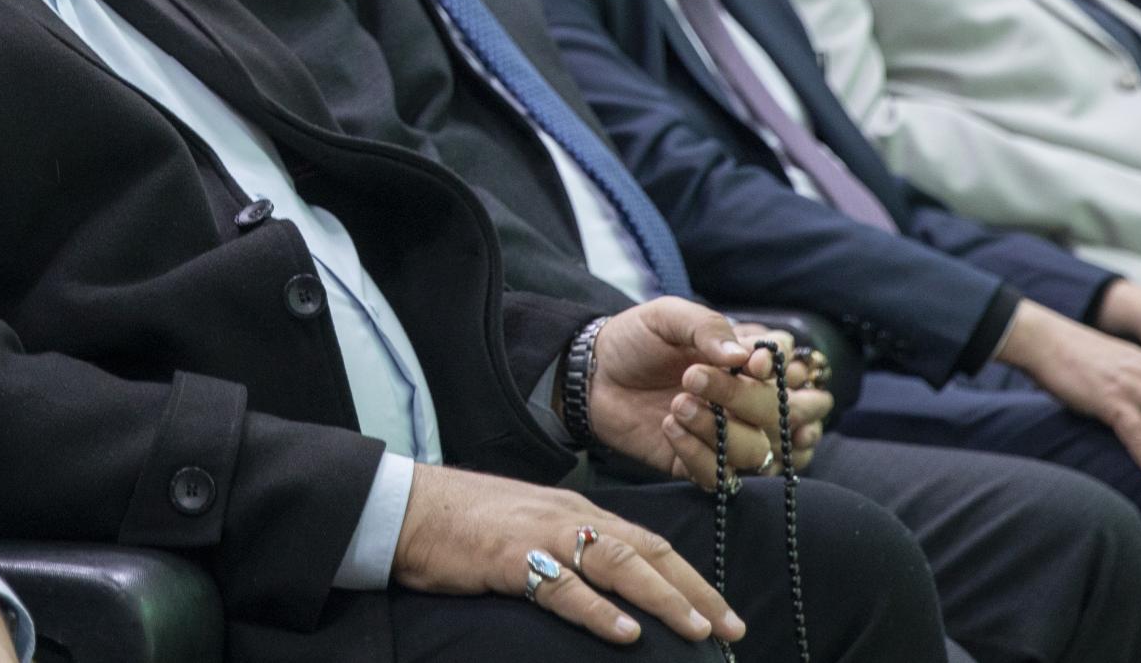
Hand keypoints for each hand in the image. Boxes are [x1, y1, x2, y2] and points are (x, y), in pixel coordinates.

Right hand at [393, 466, 743, 647]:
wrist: (409, 507)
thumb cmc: (466, 524)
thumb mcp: (530, 528)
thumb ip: (570, 550)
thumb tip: (611, 589)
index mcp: (576, 510)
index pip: (647, 542)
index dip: (690, 576)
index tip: (723, 610)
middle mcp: (569, 517)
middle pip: (646, 551)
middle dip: (695, 589)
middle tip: (732, 625)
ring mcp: (541, 534)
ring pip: (617, 564)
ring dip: (664, 598)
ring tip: (698, 629)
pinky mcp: (509, 558)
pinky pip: (562, 587)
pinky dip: (597, 610)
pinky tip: (626, 634)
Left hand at [580, 299, 802, 487]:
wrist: (590, 374)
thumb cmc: (634, 340)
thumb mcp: (668, 317)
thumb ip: (707, 328)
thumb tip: (745, 357)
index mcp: (744, 362)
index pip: (789, 372)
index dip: (780, 372)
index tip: (753, 364)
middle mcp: (742, 401)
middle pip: (776, 415)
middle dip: (742, 398)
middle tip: (692, 376)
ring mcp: (722, 436)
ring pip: (755, 450)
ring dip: (719, 429)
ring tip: (677, 404)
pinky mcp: (697, 465)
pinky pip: (720, 478)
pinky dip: (698, 454)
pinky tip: (669, 427)